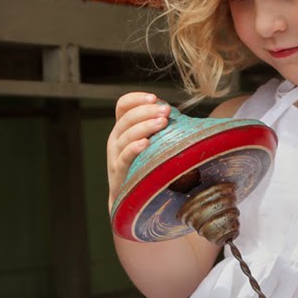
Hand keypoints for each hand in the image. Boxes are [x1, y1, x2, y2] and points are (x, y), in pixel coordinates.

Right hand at [107, 92, 171, 209]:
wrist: (131, 200)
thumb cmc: (147, 167)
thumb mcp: (149, 143)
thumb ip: (158, 128)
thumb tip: (182, 114)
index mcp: (123, 129)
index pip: (123, 105)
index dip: (136, 98)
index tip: (155, 98)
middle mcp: (116, 139)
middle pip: (127, 118)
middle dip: (147, 111)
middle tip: (167, 111)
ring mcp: (115, 155)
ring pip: (126, 135)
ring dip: (145, 125)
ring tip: (163, 122)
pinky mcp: (118, 171)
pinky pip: (124, 156)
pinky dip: (134, 148)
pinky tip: (146, 143)